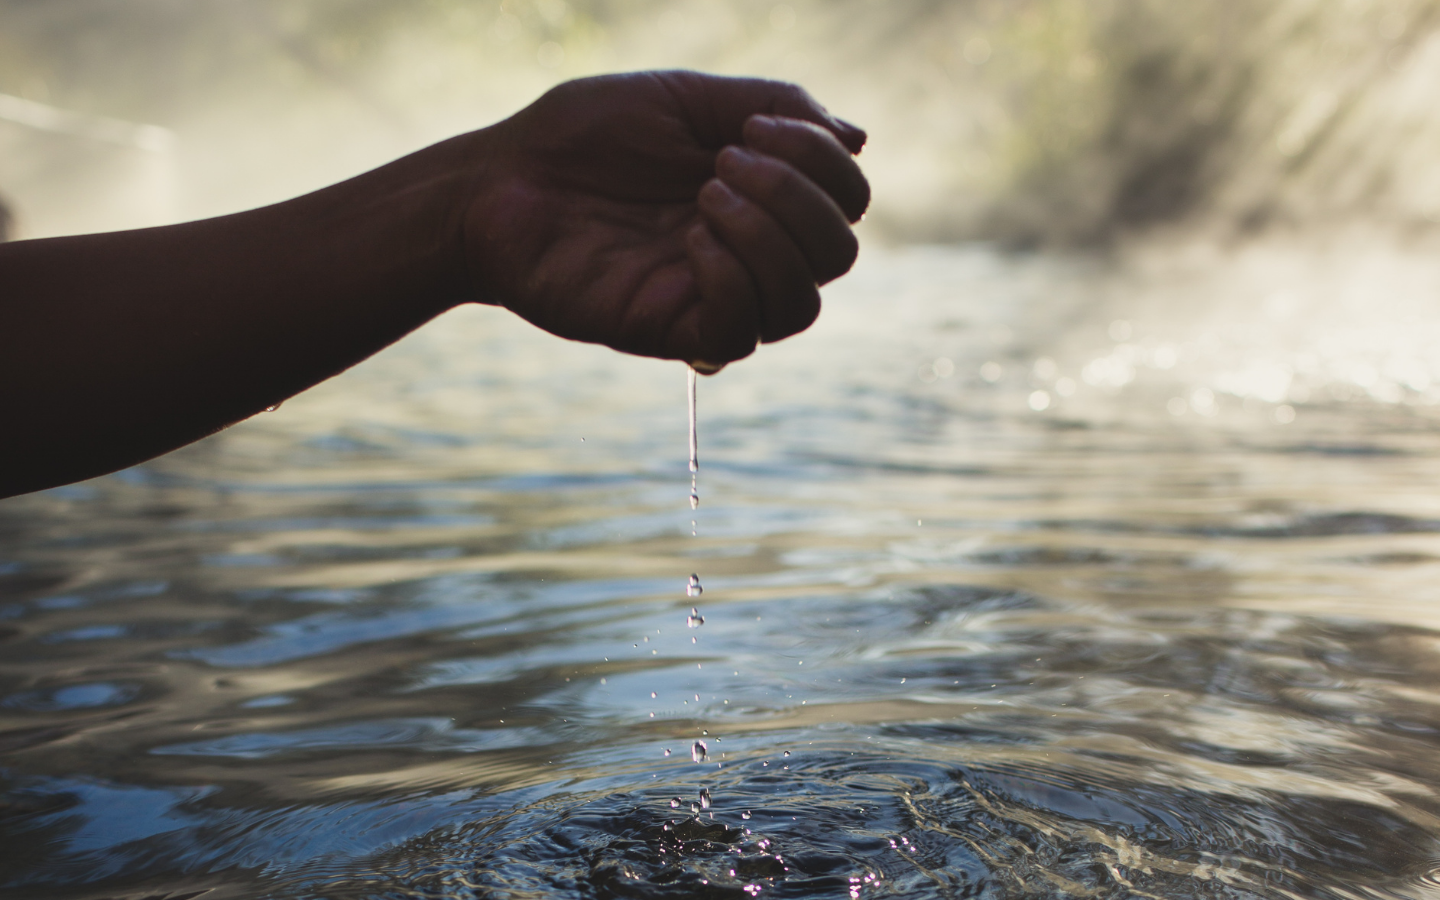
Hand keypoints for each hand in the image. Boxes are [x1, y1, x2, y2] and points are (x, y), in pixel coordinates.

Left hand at [462, 71, 868, 370]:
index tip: (750, 126)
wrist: (498, 181)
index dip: (823, 162)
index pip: (847, 202)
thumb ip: (772, 105)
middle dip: (799, 197)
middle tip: (723, 163)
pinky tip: (689, 240)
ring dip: (769, 237)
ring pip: (803, 302)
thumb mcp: (684, 99)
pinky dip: (732, 278)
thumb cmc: (581, 138)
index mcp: (759, 196)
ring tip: (703, 196)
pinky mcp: (670, 330)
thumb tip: (858, 137)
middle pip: (839, 254)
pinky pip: (741, 333)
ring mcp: (711, 295)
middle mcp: (747, 251)